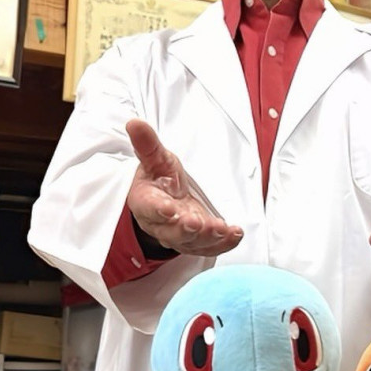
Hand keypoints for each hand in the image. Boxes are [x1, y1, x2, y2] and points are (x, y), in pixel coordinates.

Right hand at [125, 120, 243, 257]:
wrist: (165, 196)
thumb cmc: (159, 177)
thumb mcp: (155, 158)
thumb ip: (148, 144)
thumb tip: (135, 123)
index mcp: (145, 201)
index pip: (150, 208)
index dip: (159, 210)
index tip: (170, 209)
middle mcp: (160, 223)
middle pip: (170, 232)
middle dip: (186, 229)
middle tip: (198, 223)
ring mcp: (178, 235)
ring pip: (191, 242)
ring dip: (208, 238)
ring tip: (223, 229)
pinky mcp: (195, 241)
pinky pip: (208, 247)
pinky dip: (223, 243)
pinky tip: (235, 235)